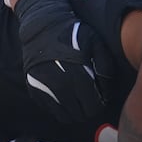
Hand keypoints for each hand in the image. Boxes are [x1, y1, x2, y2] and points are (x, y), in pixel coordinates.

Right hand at [15, 0, 115, 124]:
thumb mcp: (96, 44)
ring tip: (79, 100)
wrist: (42, 26)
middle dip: (88, 110)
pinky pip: (51, 110)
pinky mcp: (34, 90)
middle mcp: (59, 85)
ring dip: (75, 112)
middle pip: (79, 114)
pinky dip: (60, 108)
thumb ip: (105, 68)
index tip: (101, 98)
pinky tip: (66, 96)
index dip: (99, 105)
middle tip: (91, 100)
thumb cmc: (74, 34)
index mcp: (77, 75)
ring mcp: (44, 89)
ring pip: (65, 116)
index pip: (92, 106)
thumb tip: (108, 93)